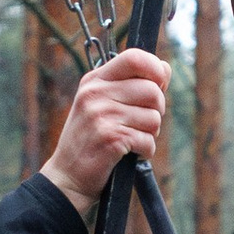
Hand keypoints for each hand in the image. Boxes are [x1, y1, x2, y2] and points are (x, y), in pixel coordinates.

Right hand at [43, 48, 169, 214]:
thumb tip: (165, 68)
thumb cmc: (90, 140)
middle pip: (152, 90)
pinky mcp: (110, 138)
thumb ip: (132, 85)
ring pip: (154, 118)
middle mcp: (96, 93)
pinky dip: (146, 151)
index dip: (155, 69)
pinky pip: (148, 141)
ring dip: (150, 134)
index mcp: (95, 80)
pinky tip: (130, 153)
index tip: (158, 85)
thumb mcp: (102, 105)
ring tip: (132, 140)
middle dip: (157, 110)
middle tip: (142, 124)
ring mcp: (102, 115)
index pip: (134, 57)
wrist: (67, 176)